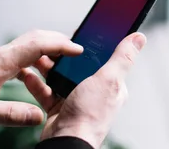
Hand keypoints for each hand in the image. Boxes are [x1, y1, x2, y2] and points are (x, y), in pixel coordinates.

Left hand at [0, 30, 82, 126]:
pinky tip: (36, 73)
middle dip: (59, 41)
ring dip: (47, 49)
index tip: (78, 50)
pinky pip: (20, 53)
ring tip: (60, 65)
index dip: (61, 45)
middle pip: (36, 37)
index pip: (38, 44)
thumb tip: (38, 116)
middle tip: (76, 52)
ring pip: (28, 43)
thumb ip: (12, 114)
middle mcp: (1, 54)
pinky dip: (34, 57)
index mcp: (2, 62)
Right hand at [19, 32, 146, 147]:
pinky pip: (45, 91)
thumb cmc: (90, 115)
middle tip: (53, 42)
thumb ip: (122, 58)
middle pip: (77, 65)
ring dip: (47, 66)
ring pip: (59, 76)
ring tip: (37, 55)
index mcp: (110, 84)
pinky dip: (36, 83)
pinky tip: (29, 74)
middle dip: (64, 54)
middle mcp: (93, 91)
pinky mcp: (58, 108)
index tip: (80, 31)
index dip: (92, 44)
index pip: (102, 57)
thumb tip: (139, 37)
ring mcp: (75, 99)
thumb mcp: (109, 80)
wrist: (66, 142)